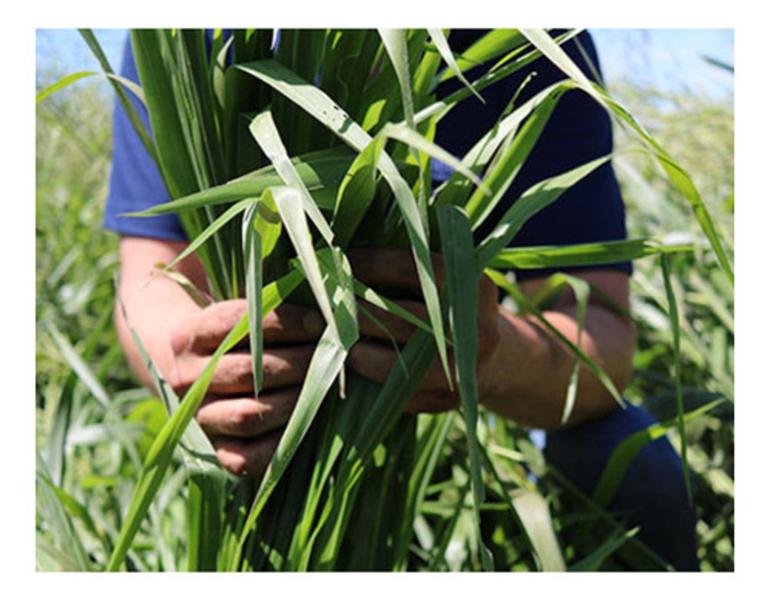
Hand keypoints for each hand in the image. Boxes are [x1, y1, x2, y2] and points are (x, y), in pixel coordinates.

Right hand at [167, 299, 323, 477]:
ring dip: (292, 401)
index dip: (282, 322)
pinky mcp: (213, 450)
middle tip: (327, 355)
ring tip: (319, 386)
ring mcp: (198, 418)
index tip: (316, 322)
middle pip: (246, 372)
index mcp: (188, 336)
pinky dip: (277, 445)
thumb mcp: (240, 313)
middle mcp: (185, 379)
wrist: (196, 370)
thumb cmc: (235, 335)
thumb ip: (270, 310)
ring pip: (246, 416)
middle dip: (296, 362)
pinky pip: (244, 458)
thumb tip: (324, 313)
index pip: (234, 323)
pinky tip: (302, 423)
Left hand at [346, 248, 500, 412]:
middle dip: (353, 315)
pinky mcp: (451, 397)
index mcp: (468, 280)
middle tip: (318, 311)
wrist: (500, 358)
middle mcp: (472, 323)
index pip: (409, 266)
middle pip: (400, 318)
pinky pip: (401, 392)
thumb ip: (407, 264)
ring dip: (357, 352)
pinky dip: (372, 380)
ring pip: (397, 362)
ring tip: (332, 342)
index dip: (365, 265)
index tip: (330, 264)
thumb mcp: (443, 278)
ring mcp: (465, 365)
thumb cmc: (451, 308)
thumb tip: (339, 249)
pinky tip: (353, 366)